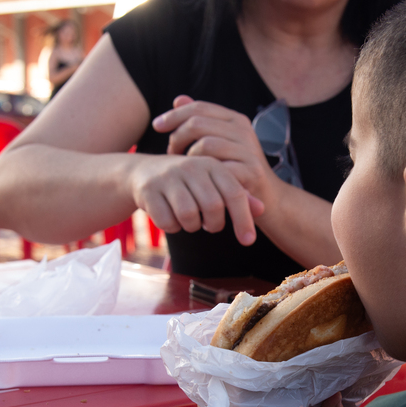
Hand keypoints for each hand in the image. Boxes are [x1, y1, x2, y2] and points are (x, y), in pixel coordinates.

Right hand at [127, 153, 263, 245]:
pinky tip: (170, 217)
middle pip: (213, 207)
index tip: (248, 241)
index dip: (243, 219)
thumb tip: (261, 209)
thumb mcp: (213, 183)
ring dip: (191, 226)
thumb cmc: (187, 181)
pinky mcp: (148, 191)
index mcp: (212, 165)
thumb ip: (237, 196)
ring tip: (189, 219)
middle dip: (214, 224)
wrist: (144, 171)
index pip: (235, 194)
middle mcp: (191, 167)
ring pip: (189, 215)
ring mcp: (168, 178)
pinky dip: (172, 227)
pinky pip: (167, 222)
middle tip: (208, 224)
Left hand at [153, 95, 281, 215]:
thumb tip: (178, 99)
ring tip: (185, 170)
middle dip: (177, 138)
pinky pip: (216, 168)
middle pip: (197, 123)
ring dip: (188, 159)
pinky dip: (202, 176)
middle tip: (170, 154)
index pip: (199, 107)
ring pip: (204, 145)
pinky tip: (197, 183)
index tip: (157, 126)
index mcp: (235, 119)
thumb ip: (201, 121)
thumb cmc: (236, 169)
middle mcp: (244, 130)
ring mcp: (249, 150)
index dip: (174, 115)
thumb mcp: (220, 142)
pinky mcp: (251, 172)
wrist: (267, 198)